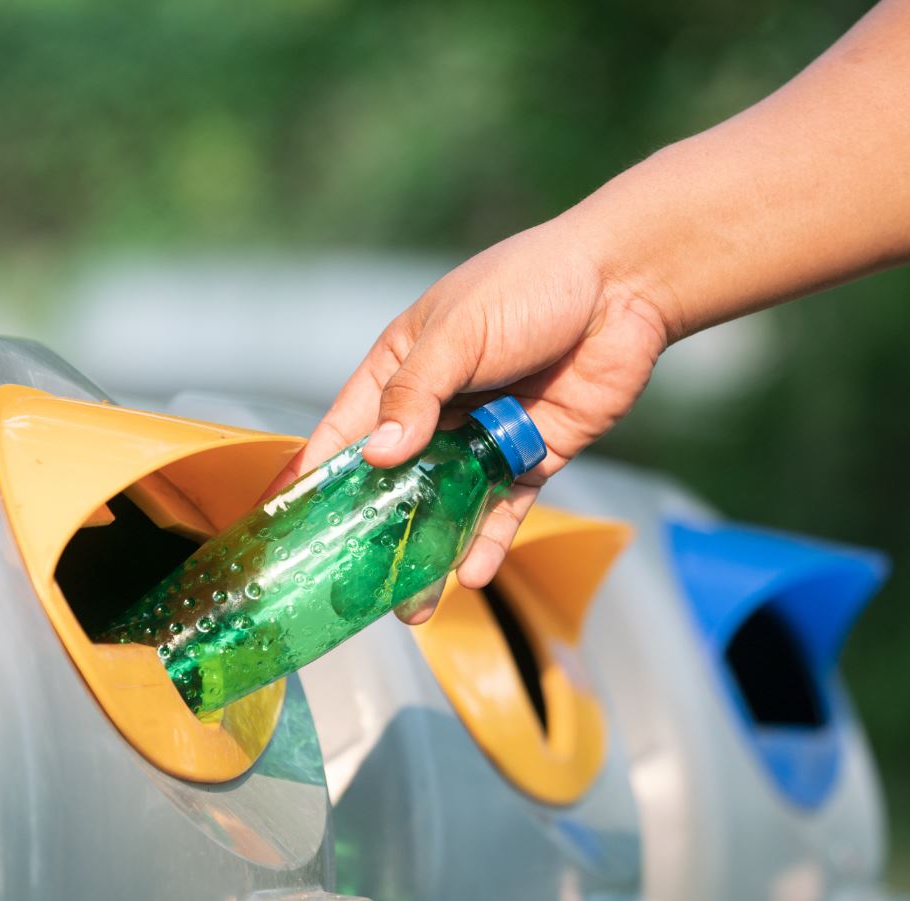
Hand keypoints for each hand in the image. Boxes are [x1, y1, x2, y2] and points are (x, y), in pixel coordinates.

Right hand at [263, 214, 672, 618]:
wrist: (624, 288)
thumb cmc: (531, 286)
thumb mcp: (459, 332)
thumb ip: (417, 394)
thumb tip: (376, 455)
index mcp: (403, 368)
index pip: (347, 429)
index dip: (315, 472)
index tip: (285, 518)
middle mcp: (438, 409)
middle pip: (394, 480)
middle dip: (374, 530)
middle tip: (352, 583)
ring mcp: (483, 438)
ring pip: (446, 506)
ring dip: (429, 552)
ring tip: (411, 604)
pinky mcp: (530, 459)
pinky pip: (502, 510)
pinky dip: (487, 542)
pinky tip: (471, 573)